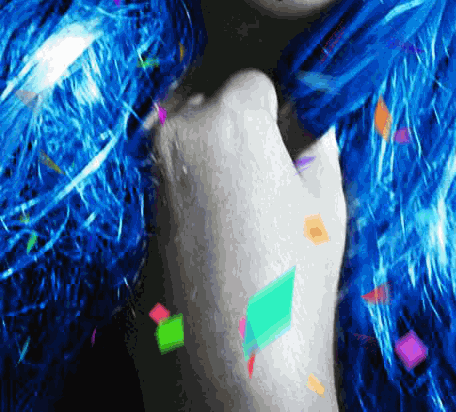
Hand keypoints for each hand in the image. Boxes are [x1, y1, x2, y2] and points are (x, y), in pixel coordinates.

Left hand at [128, 70, 345, 410]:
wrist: (236, 373)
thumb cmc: (294, 284)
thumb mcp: (326, 202)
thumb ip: (317, 141)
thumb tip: (313, 115)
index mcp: (229, 119)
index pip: (253, 82)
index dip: (275, 111)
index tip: (288, 142)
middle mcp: (177, 133)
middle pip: (207, 102)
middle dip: (232, 127)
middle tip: (262, 177)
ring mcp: (146, 175)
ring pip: (179, 141)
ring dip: (204, 158)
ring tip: (237, 210)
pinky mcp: (129, 216)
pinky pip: (160, 183)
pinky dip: (182, 195)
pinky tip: (212, 235)